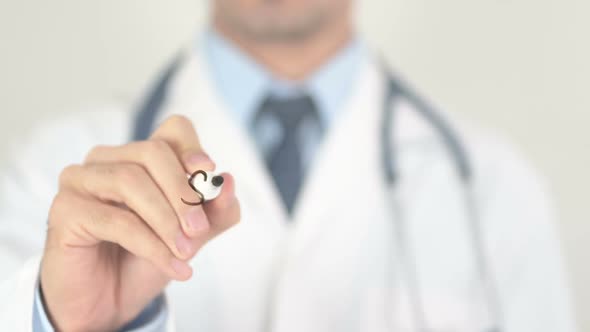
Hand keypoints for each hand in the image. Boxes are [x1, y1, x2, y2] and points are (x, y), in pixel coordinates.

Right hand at [40, 115, 239, 330]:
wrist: (108, 304)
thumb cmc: (146, 260)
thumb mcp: (191, 236)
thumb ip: (215, 212)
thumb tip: (229, 182)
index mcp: (140, 157)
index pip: (173, 130)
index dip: (192, 147)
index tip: (208, 172)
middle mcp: (107, 159)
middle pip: (152, 152)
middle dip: (182, 192)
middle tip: (200, 230)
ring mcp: (80, 180)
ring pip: (131, 182)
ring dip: (166, 220)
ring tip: (186, 252)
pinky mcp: (64, 210)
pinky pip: (115, 220)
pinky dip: (151, 245)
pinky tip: (173, 266)